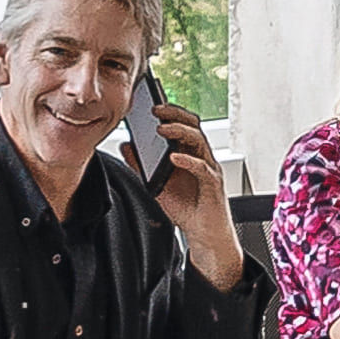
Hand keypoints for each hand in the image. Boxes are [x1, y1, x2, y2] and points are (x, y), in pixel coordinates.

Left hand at [154, 118, 240, 273]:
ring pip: (200, 141)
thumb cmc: (187, 208)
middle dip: (175, 114)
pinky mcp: (213, 184)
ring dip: (180, 132)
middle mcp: (202, 156)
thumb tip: (127, 145)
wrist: (204, 234)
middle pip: (194, 125)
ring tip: (162, 129)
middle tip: (156, 110)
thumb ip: (142, 165)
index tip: (150, 104)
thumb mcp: (156, 184)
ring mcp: (210, 169)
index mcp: (190, 153)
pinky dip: (189, 160)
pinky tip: (174, 157)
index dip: (170, 111)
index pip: (183, 123)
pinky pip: (203, 168)